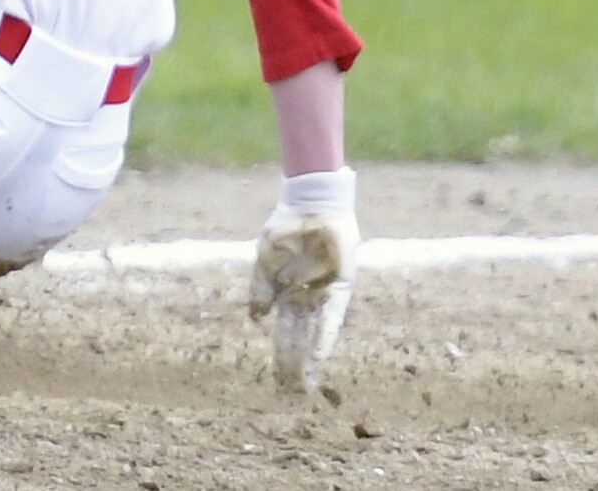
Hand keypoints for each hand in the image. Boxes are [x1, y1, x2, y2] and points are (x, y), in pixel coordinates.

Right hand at [249, 167, 358, 395]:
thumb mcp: (265, 257)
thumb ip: (260, 287)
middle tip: (291, 394)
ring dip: (310, 358)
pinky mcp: (341, 286)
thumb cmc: (286, 228)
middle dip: (295, 366)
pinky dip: (325, 335)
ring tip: (305, 384)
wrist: (310, 203)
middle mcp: (307, 299)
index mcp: (287, 295)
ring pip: (315, 333)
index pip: (285, 334)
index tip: (279, 383)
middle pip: (299, 339)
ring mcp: (323, 294)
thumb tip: (256, 318)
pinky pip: (333, 316)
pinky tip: (319, 354)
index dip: (283, 357)